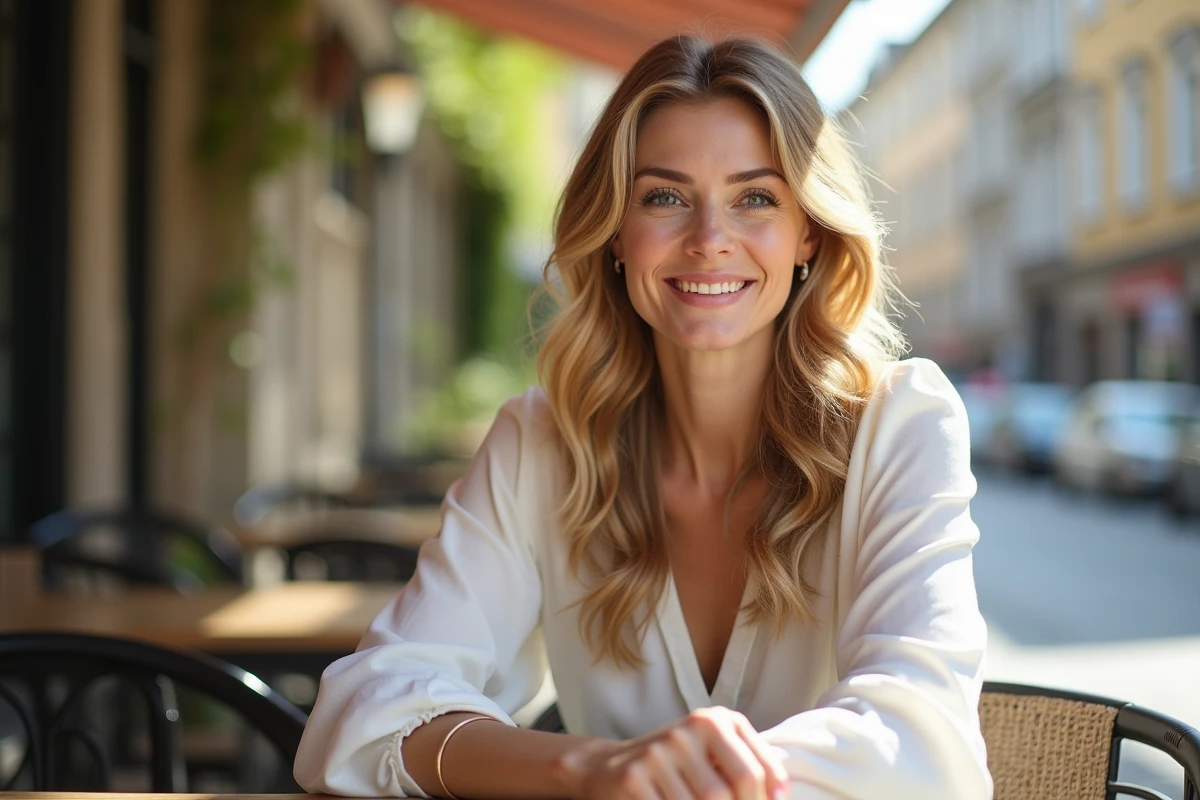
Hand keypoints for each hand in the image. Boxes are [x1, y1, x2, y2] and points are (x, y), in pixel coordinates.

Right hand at [555, 706, 789, 799]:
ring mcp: (658, 752)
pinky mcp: (633, 776)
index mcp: (715, 720)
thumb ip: (747, 765)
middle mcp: (687, 730)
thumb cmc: (675, 767)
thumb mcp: (713, 754)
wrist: (609, 766)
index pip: (752, 772)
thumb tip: (781, 795)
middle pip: (725, 795)